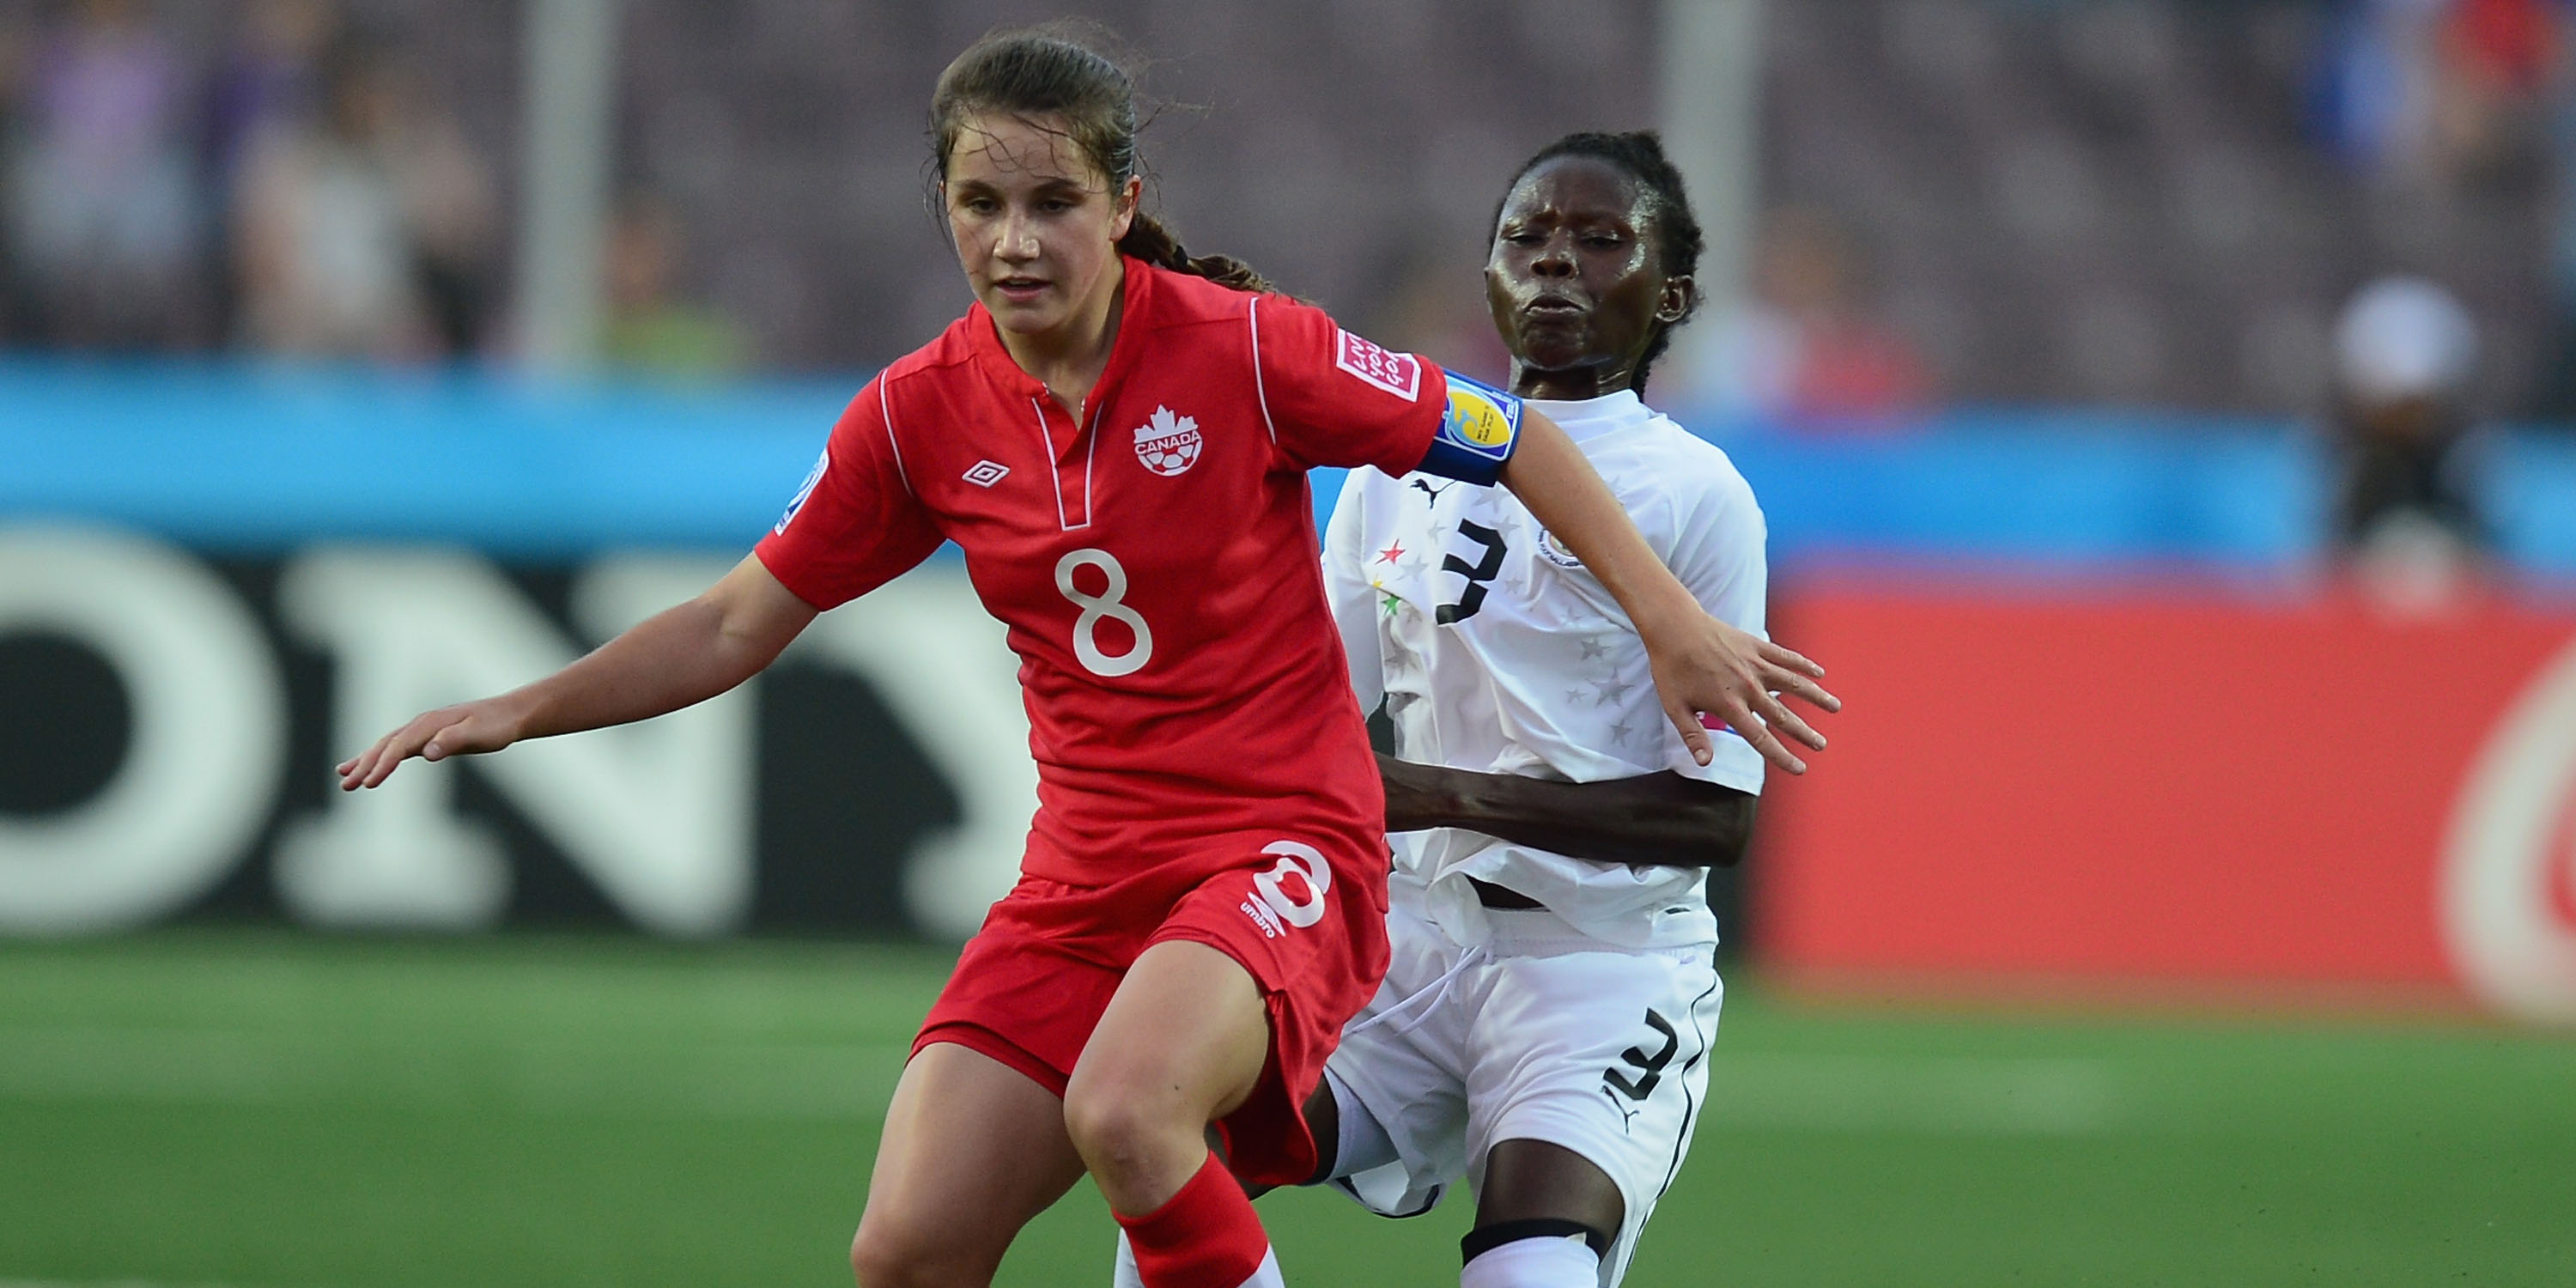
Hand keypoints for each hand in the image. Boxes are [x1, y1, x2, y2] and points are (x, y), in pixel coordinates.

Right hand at [335, 698, 525, 789]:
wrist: (510, 714)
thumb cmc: (497, 726)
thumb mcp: (479, 734)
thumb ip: (453, 741)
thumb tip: (427, 752)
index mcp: (430, 724)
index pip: (399, 746)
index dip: (382, 765)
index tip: (369, 783)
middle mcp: (422, 724)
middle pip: (386, 745)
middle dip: (364, 765)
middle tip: (345, 785)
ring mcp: (423, 729)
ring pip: (387, 745)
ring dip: (366, 761)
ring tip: (343, 776)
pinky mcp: (428, 737)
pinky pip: (398, 748)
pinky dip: (381, 757)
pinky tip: (371, 767)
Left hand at [1641, 613, 1838, 773]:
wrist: (1674, 626)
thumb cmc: (1671, 669)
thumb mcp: (1675, 707)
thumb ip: (1693, 736)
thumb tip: (1705, 763)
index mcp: (1729, 706)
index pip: (1761, 738)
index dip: (1782, 756)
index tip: (1800, 768)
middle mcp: (1748, 686)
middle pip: (1783, 715)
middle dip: (1805, 733)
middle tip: (1822, 745)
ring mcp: (1755, 664)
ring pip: (1793, 683)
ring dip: (1816, 696)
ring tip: (1835, 707)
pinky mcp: (1756, 645)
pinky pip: (1786, 657)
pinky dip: (1804, 665)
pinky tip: (1819, 673)